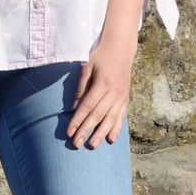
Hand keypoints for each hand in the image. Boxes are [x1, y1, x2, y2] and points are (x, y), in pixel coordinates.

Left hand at [66, 34, 135, 148]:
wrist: (121, 48)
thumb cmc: (100, 57)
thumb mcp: (86, 67)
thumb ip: (81, 88)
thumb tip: (73, 109)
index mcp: (103, 83)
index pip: (87, 106)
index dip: (78, 120)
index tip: (69, 132)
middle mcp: (114, 91)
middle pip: (98, 115)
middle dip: (86, 130)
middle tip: (76, 144)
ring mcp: (122, 96)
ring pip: (111, 118)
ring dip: (101, 133)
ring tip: (93, 145)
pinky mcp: (126, 99)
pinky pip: (121, 116)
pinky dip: (116, 128)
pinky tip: (111, 139)